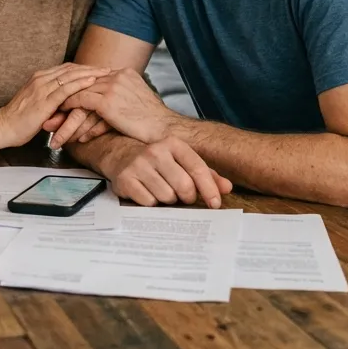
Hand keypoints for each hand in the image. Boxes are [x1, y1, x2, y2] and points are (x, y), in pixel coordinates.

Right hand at [0, 64, 110, 146]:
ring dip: (90, 73)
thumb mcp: (37, 104)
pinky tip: (92, 82)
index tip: (99, 69)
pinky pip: (65, 89)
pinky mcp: (43, 100)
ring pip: (70, 75)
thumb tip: (67, 103)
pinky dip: (80, 83)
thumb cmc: (19, 120)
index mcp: (39, 78)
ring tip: (106, 73)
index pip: (67, 69)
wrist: (3, 127)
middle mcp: (41, 78)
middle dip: (91, 68)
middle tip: (108, 68)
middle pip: (71, 69)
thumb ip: (51, 100)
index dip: (84, 68)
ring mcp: (42, 88)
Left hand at [56, 68, 184, 143]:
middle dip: (65, 98)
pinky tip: (61, 118)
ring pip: (78, 93)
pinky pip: (80, 102)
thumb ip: (117, 97)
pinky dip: (69, 110)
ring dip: (64, 109)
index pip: (92, 77)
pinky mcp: (107, 100)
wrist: (164, 128)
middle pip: (82, 84)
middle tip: (50, 108)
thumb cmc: (151, 121)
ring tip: (53, 122)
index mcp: (123, 72)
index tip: (62, 98)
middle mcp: (116, 74)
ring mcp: (111, 86)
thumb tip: (99, 105)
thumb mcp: (134, 101)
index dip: (76, 89)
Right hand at [99, 135, 232, 207]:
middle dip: (187, 197)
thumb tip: (227, 188)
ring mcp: (138, 165)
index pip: (197, 168)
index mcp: (173, 144)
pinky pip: (149, 203)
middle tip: (183, 196)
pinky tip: (147, 193)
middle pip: (184, 186)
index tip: (215, 204)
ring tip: (162, 191)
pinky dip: (151, 203)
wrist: (120, 155)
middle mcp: (155, 151)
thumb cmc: (158, 162)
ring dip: (168, 200)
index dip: (209, 189)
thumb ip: (206, 174)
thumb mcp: (181, 162)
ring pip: (166, 197)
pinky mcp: (125, 179)